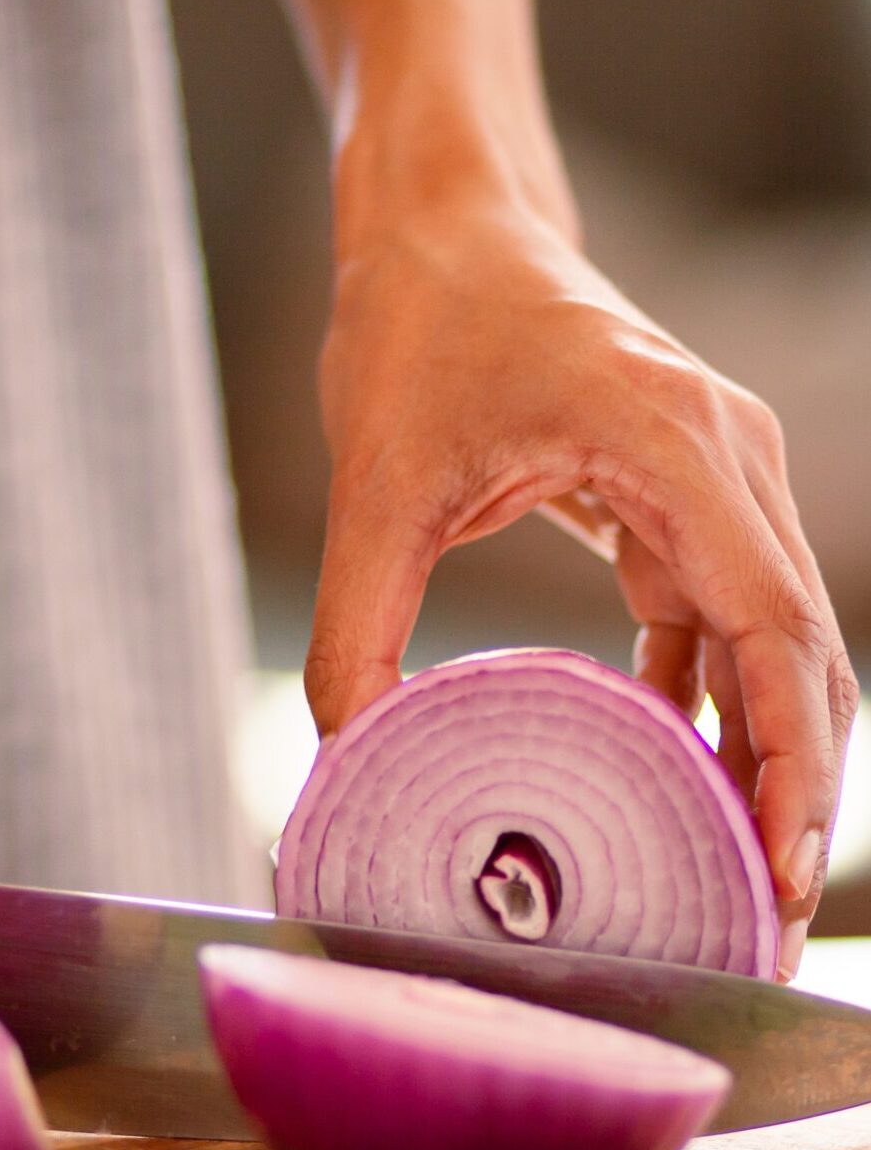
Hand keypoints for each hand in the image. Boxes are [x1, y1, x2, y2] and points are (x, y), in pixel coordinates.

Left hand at [305, 197, 856, 978]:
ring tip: (726, 872)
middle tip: (763, 919)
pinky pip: (714, 613)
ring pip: (767, 640)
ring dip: (754, 752)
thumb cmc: (421, 328)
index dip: (790, 761)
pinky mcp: (675, 493)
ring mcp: (712, 477)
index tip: (780, 868)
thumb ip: (358, 630)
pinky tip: (665, 767)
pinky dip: (701, 695)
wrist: (444, 230)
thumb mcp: (378, 487)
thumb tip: (349, 761)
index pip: (776, 630)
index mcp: (680, 449)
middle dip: (792, 786)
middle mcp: (726, 462)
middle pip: (801, 651)